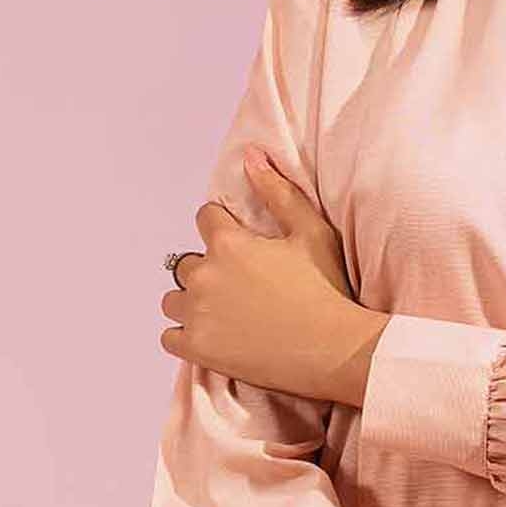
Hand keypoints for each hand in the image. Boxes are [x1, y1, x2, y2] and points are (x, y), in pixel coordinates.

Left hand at [161, 149, 382, 405]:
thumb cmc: (328, 291)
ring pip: (173, 300)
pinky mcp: (198, 349)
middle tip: (238, 289)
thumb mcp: (312, 232)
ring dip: (191, 303)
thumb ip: (277, 192)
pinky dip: (184, 336)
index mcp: (229, 243)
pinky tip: (211, 338)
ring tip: (222, 315)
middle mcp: (205, 275)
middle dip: (207, 270)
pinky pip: (169, 337)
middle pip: (186, 264)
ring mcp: (198, 314)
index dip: (223, 230)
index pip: (204, 219)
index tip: (242, 249)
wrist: (335, 351)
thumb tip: (250, 155)